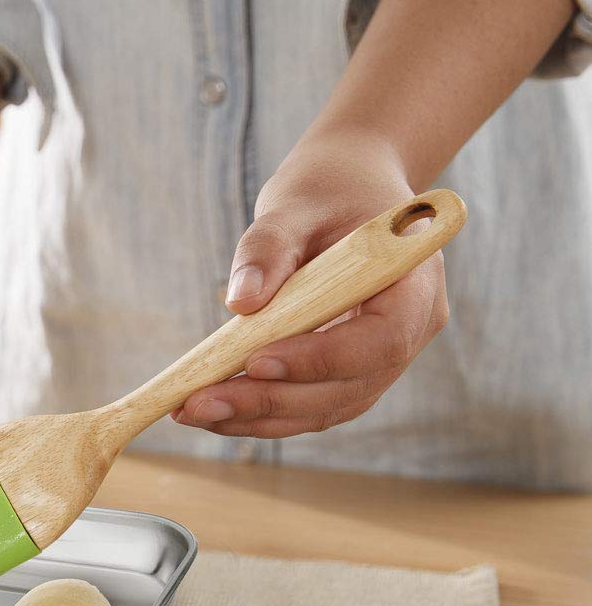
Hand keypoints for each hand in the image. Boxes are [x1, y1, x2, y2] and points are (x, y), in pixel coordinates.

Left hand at [174, 131, 449, 437]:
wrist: (348, 188)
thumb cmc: (328, 189)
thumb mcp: (295, 204)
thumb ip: (268, 248)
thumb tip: (239, 302)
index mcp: (414, 284)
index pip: (381, 340)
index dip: (320, 358)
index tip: (255, 360)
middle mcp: (408, 331)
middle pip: (348, 387)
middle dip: (271, 401)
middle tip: (199, 403)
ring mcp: (381, 358)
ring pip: (326, 408)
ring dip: (258, 418)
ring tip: (191, 412)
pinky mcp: (348, 371)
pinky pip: (310, 404)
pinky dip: (261, 413)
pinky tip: (212, 410)